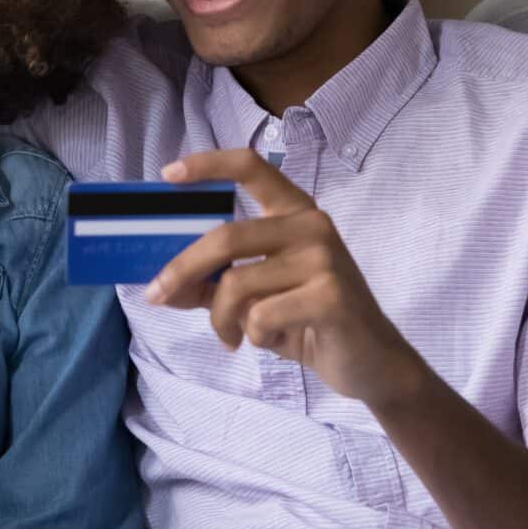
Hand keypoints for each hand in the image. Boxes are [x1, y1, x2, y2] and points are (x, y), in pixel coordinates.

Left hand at [144, 149, 429, 410]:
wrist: (370, 363)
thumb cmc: (309, 321)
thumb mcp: (257, 299)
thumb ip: (214, 285)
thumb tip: (160, 288)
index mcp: (295, 213)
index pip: (251, 168)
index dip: (207, 165)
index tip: (167, 174)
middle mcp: (312, 225)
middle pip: (226, 237)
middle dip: (181, 269)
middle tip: (157, 296)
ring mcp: (325, 258)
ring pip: (237, 284)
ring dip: (221, 319)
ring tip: (231, 336)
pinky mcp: (330, 296)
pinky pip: (261, 315)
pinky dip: (252, 336)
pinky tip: (271, 341)